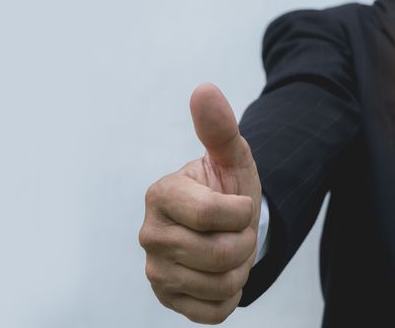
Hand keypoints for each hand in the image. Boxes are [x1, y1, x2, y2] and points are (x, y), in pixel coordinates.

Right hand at [139, 83, 261, 323]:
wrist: (226, 226)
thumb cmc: (228, 189)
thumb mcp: (231, 158)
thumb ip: (219, 127)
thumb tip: (204, 88)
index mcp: (161, 195)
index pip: (213, 215)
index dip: (241, 213)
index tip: (237, 206)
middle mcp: (150, 234)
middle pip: (220, 254)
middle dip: (244, 242)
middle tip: (235, 231)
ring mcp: (155, 271)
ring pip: (220, 285)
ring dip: (240, 268)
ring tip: (227, 250)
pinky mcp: (168, 300)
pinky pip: (214, 312)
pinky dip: (230, 295)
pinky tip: (219, 275)